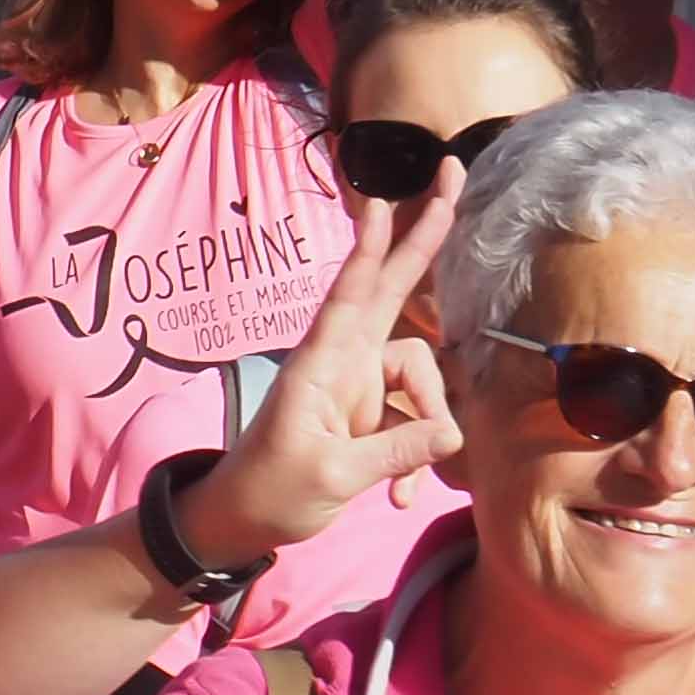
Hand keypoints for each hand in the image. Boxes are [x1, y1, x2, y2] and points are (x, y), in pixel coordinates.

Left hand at [182, 170, 461, 566]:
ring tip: (395, 489)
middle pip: (392, 290)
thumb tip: (450, 434)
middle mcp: (343, 363)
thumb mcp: (331, 478)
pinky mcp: (374, 412)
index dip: (369, 249)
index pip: (350, 296)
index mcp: (319, 366)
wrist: (240, 522)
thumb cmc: (269, 493)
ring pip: (423, 379)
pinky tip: (394, 498)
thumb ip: (392, 454)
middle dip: (423, 238)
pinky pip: (417, 421)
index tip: (380, 200)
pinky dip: (413, 459)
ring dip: (424, 433)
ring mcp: (361, 385)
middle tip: (453, 173)